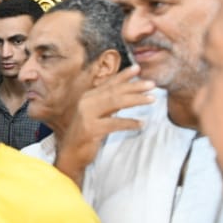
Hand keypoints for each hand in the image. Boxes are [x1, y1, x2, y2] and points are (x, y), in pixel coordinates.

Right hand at [55, 66, 153, 185]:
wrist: (70, 153)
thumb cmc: (85, 134)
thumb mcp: (96, 114)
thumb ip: (107, 102)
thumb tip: (127, 91)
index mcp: (87, 97)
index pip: (108, 83)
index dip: (123, 75)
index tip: (138, 68)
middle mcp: (86, 103)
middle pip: (114, 91)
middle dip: (135, 87)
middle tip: (152, 84)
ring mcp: (87, 116)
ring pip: (115, 103)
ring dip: (136, 100)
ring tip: (151, 99)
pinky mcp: (91, 129)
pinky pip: (115, 123)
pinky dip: (130, 123)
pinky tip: (141, 124)